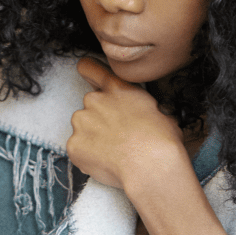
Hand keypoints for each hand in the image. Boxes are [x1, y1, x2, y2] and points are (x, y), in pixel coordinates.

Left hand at [69, 57, 186, 191]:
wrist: (150, 167)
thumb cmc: (162, 141)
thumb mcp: (158, 111)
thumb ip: (138, 107)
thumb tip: (143, 116)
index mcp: (117, 88)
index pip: (89, 67)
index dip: (88, 73)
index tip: (89, 79)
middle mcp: (94, 100)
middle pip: (89, 106)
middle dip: (99, 117)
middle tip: (117, 135)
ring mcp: (81, 123)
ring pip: (82, 128)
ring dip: (92, 137)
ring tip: (113, 152)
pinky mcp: (73, 145)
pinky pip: (77, 149)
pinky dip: (87, 156)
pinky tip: (106, 162)